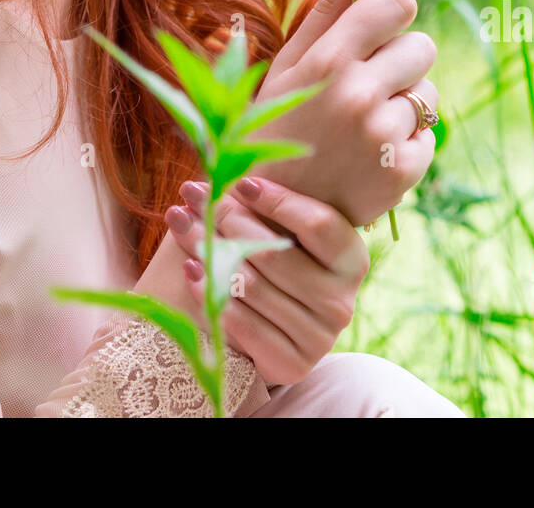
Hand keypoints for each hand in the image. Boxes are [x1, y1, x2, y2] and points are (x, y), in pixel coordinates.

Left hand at [164, 174, 368, 387]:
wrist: (282, 335)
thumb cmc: (283, 265)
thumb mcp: (288, 233)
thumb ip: (267, 205)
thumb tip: (226, 168)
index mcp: (352, 260)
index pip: (316, 223)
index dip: (277, 200)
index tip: (238, 181)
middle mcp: (341, 301)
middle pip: (275, 252)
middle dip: (226, 217)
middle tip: (192, 193)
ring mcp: (318, 338)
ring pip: (251, 284)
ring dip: (207, 249)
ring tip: (181, 222)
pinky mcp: (290, 364)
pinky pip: (240, 321)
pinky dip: (209, 292)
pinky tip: (191, 268)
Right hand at [247, 0, 438, 226]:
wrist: (269, 217)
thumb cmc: (274, 128)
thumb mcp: (289, 65)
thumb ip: (327, 9)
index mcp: (328, 60)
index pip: (398, 3)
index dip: (392, 13)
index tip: (379, 29)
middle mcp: (359, 94)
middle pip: (423, 46)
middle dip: (402, 61)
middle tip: (371, 84)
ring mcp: (384, 137)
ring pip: (429, 93)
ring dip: (406, 105)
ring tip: (366, 126)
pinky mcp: (404, 173)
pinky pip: (431, 135)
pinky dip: (409, 143)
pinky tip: (373, 154)